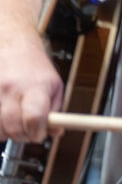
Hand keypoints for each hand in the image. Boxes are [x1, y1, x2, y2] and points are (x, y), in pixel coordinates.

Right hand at [0, 22, 58, 142]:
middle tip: (28, 131)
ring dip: (6, 133)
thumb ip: (56, 111)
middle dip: (22, 136)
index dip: (37, 131)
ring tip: (14, 124)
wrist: (13, 47)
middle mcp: (12, 89)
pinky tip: (2, 119)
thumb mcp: (55, 85)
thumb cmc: (34, 68)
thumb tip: (56, 133)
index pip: (34, 117)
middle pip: (13, 126)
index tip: (40, 134)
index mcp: (35, 87)